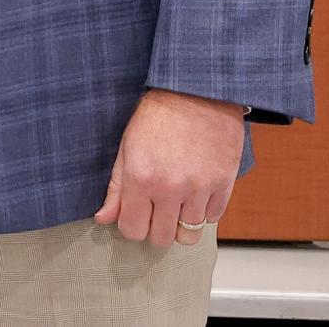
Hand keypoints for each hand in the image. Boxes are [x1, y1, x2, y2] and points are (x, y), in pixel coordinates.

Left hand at [93, 89, 244, 247]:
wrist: (196, 89)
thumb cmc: (158, 114)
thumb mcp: (127, 146)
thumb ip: (116, 187)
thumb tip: (104, 218)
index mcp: (141, 178)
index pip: (133, 230)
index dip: (133, 225)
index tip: (137, 215)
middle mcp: (170, 188)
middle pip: (162, 239)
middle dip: (157, 229)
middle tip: (157, 211)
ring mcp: (200, 187)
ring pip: (190, 234)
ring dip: (182, 222)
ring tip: (179, 200)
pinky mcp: (224, 183)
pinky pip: (213, 218)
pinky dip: (204, 210)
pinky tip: (197, 190)